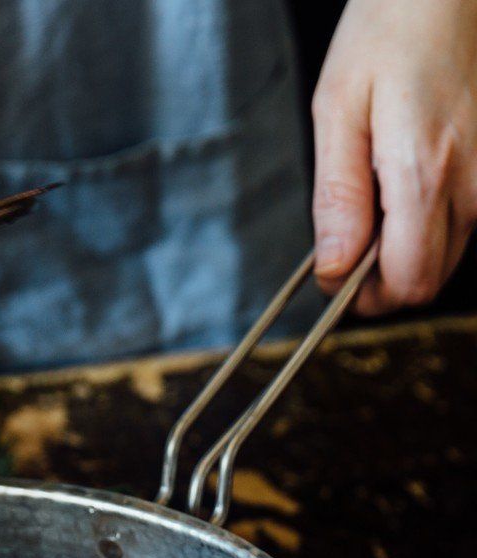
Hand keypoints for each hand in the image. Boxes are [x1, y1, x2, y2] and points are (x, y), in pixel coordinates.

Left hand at [312, 0, 476, 314]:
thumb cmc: (389, 29)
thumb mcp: (338, 110)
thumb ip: (338, 197)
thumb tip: (333, 268)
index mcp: (426, 173)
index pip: (404, 282)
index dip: (360, 295)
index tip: (330, 272)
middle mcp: (473, 181)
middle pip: (428, 280)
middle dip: (380, 281)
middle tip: (345, 242)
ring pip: (447, 255)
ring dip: (404, 250)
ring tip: (374, 197)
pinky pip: (464, 221)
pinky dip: (428, 222)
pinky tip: (403, 182)